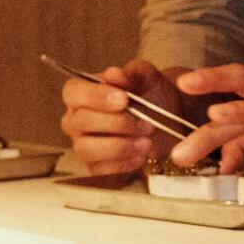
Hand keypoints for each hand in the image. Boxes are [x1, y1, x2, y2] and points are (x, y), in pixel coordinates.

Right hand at [60, 60, 184, 174]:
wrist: (170, 119)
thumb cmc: (151, 94)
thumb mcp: (148, 77)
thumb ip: (132, 73)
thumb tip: (114, 73)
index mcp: (82, 93)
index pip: (73, 92)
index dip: (95, 96)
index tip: (123, 99)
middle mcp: (76, 119)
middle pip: (80, 122)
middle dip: (116, 123)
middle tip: (145, 123)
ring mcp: (83, 144)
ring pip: (86, 149)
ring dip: (119, 146)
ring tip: (147, 142)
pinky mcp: (95, 166)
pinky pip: (99, 170)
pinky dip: (123, 163)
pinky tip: (141, 155)